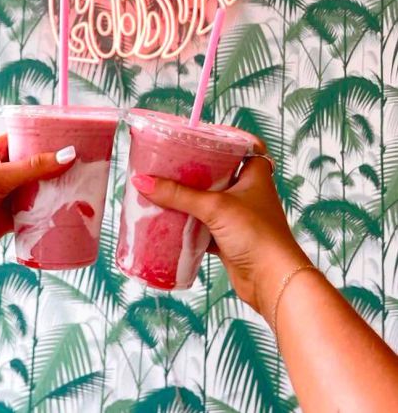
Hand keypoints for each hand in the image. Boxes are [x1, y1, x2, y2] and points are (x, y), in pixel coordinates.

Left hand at [0, 136, 75, 275]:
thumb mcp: (0, 176)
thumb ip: (34, 167)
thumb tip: (69, 155)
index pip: (25, 138)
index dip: (46, 137)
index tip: (72, 137)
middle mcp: (3, 173)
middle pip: (36, 165)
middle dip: (57, 166)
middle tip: (85, 163)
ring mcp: (6, 197)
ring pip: (38, 190)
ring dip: (55, 191)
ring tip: (83, 185)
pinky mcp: (9, 220)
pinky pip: (34, 214)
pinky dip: (48, 213)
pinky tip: (67, 211)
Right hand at [131, 134, 309, 319]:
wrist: (273, 282)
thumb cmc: (256, 235)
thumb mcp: (215, 207)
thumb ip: (178, 194)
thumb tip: (143, 182)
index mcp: (255, 174)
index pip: (241, 145)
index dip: (223, 138)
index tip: (199, 135)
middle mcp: (248, 192)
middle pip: (218, 173)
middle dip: (195, 169)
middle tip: (171, 161)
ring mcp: (238, 216)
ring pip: (208, 201)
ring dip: (188, 198)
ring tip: (163, 186)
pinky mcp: (228, 239)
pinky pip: (202, 226)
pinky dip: (187, 224)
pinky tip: (168, 220)